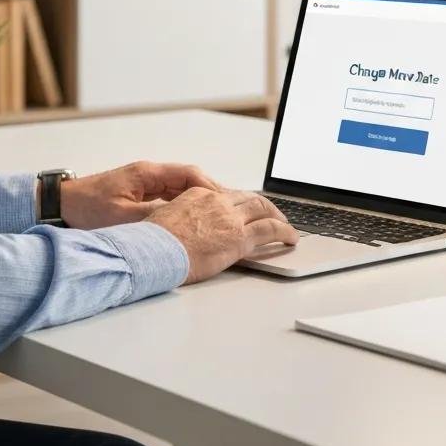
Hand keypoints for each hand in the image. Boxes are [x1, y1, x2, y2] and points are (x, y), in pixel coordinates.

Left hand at [58, 161, 221, 229]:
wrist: (60, 204)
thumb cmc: (86, 208)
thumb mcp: (121, 218)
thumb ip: (153, 218)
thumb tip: (182, 223)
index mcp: (146, 173)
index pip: (189, 174)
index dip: (210, 188)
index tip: (224, 204)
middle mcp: (148, 174)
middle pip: (189, 180)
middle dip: (209, 195)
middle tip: (228, 213)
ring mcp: (144, 183)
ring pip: (180, 189)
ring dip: (197, 202)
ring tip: (216, 219)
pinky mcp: (139, 194)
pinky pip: (169, 197)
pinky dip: (183, 206)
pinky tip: (192, 222)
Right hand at [144, 188, 298, 283]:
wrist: (155, 250)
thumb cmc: (154, 241)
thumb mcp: (164, 220)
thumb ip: (180, 220)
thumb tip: (181, 229)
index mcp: (198, 195)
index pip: (226, 196)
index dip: (239, 204)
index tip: (244, 211)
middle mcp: (217, 201)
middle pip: (249, 198)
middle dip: (264, 206)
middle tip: (272, 214)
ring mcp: (230, 218)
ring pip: (263, 209)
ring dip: (278, 216)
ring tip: (286, 226)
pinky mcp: (240, 237)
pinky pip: (270, 229)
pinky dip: (285, 231)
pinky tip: (291, 238)